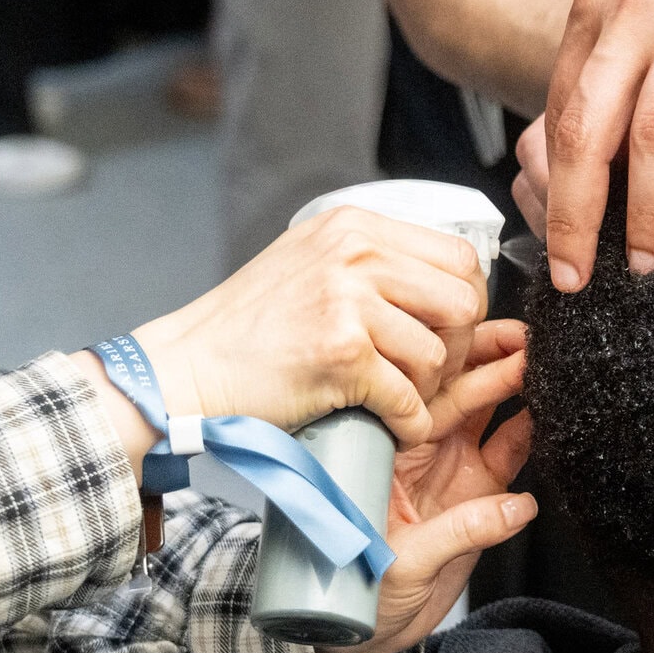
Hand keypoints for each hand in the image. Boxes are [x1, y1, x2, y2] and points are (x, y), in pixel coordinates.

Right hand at [130, 206, 488, 444]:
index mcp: (355, 227)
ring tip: (396, 398)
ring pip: (438, 355)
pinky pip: (408, 399)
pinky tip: (391, 425)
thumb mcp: (312, 261)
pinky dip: (408, 423)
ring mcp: (348, 301)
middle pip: (462, 302)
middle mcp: (356, 253)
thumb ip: (373, 261)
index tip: (446, 332)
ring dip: (426, 390)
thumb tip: (446, 279)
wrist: (187, 368)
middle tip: (429, 374)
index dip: (466, 302)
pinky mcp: (342, 354)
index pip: (458, 257)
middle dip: (456, 348)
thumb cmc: (249, 326)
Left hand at [317, 320, 535, 652]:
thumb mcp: (405, 564)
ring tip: (548, 361)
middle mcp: (420, 450)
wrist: (366, 634)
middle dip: (495, 360)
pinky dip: (533, 430)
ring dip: (517, 386)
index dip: (454, 363)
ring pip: (489, 413)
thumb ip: (464, 532)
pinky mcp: (479, 492)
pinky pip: (510, 450)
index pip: (421, 394)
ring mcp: (451, 467)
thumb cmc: (360, 594)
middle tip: (531, 339)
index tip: (480, 341)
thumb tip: (519, 507)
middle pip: (460, 392)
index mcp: (388, 452)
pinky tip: (555, 410)